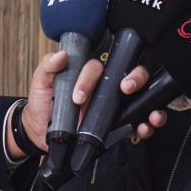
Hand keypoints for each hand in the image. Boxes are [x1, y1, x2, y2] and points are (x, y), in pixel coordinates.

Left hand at [5, 53, 166, 159]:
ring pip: (141, 98)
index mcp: (88, 76)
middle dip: (136, 78)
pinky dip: (146, 126)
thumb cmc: (43, 104)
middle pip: (130, 74)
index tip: (78, 97)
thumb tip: (62, 55)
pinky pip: (136, 124)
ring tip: (150, 114)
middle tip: (126, 89)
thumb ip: (48, 67)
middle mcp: (105, 88)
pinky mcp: (116, 126)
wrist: (40, 135)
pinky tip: (145, 128)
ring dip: (150, 104)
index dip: (90, 79)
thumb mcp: (40, 83)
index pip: (98, 68)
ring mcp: (113, 106)